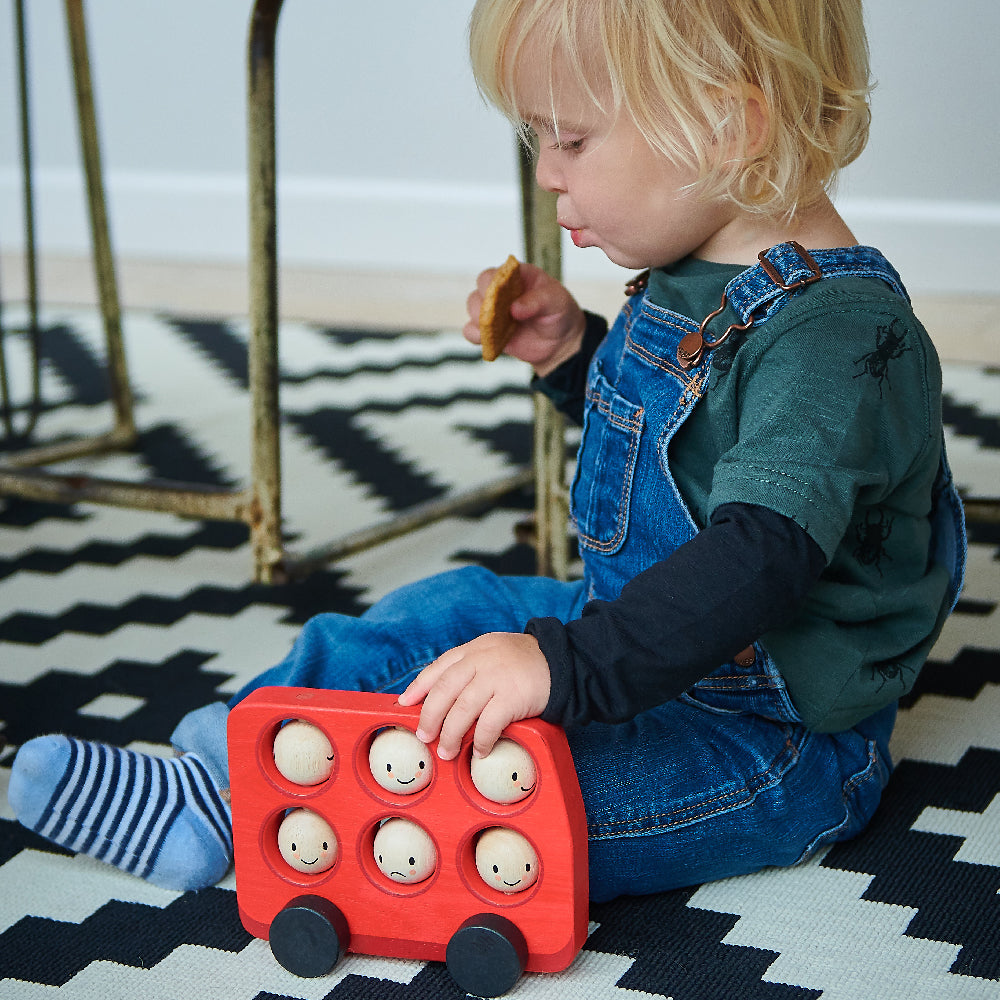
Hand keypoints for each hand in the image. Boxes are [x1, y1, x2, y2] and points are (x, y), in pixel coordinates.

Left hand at [397, 633, 550, 760]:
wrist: (562, 661)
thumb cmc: (525, 662)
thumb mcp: (493, 652)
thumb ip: (470, 667)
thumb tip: (443, 696)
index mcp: (474, 650)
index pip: (438, 668)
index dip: (418, 687)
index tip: (405, 704)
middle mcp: (481, 661)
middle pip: (444, 691)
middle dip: (429, 716)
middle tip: (424, 736)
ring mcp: (496, 678)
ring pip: (461, 710)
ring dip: (450, 734)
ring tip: (446, 751)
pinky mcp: (512, 697)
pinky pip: (488, 724)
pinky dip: (480, 741)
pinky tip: (478, 751)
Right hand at [464, 262, 585, 375]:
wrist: (559, 342)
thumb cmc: (558, 313)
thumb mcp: (557, 302)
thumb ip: (538, 300)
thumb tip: (515, 309)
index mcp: (516, 276)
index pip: (495, 273)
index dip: (492, 282)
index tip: (497, 294)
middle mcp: (500, 291)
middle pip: (479, 289)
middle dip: (483, 301)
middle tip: (494, 314)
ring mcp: (493, 311)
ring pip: (473, 308)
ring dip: (479, 319)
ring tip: (492, 329)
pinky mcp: (489, 331)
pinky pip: (471, 331)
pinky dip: (475, 335)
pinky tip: (488, 340)